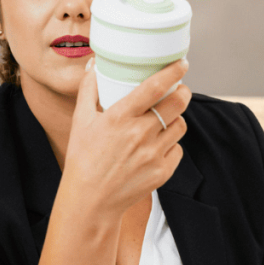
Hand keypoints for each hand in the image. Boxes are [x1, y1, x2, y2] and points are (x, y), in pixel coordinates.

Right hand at [63, 58, 190, 215]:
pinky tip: (158, 146)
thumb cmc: (83, 158)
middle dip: (183, 92)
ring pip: (180, 126)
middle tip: (180, 90)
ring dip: (176, 119)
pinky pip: (177, 149)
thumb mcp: (80, 121)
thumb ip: (89, 89)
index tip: (182, 63)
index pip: (154, 87)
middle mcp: (139, 134)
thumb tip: (94, 63)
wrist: (90, 201)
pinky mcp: (162, 172)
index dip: (173, 72)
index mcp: (120, 117)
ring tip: (166, 120)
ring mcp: (153, 154)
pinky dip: (171, 145)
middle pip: (177, 103)